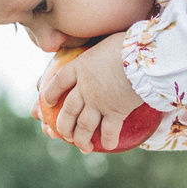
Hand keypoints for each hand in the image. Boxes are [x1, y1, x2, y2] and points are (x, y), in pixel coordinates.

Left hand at [39, 37, 146, 151]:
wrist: (140, 58)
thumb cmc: (128, 44)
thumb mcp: (106, 40)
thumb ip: (101, 48)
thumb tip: (108, 43)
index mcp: (80, 67)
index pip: (59, 81)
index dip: (50, 92)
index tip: (45, 100)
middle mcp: (85, 88)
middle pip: (68, 110)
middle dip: (64, 125)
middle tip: (63, 135)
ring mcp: (98, 102)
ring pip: (84, 125)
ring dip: (81, 138)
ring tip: (82, 147)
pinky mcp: (116, 112)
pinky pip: (109, 130)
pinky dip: (108, 140)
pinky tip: (107, 146)